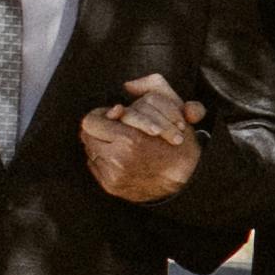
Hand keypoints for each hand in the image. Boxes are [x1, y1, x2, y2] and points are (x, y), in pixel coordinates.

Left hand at [78, 71, 202, 204]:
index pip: (90, 122)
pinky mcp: (112, 187)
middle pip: (87, 137)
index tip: (111, 116)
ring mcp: (114, 176)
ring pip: (91, 152)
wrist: (187, 178)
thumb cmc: (177, 141)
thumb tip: (125, 89)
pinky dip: (104, 160)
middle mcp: (118, 159)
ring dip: (101, 144)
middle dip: (99, 130)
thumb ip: (149, 88)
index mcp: (130, 139)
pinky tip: (120, 157)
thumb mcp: (172, 107)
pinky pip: (95, 167)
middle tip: (113, 128)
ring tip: (118, 143)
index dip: (99, 116)